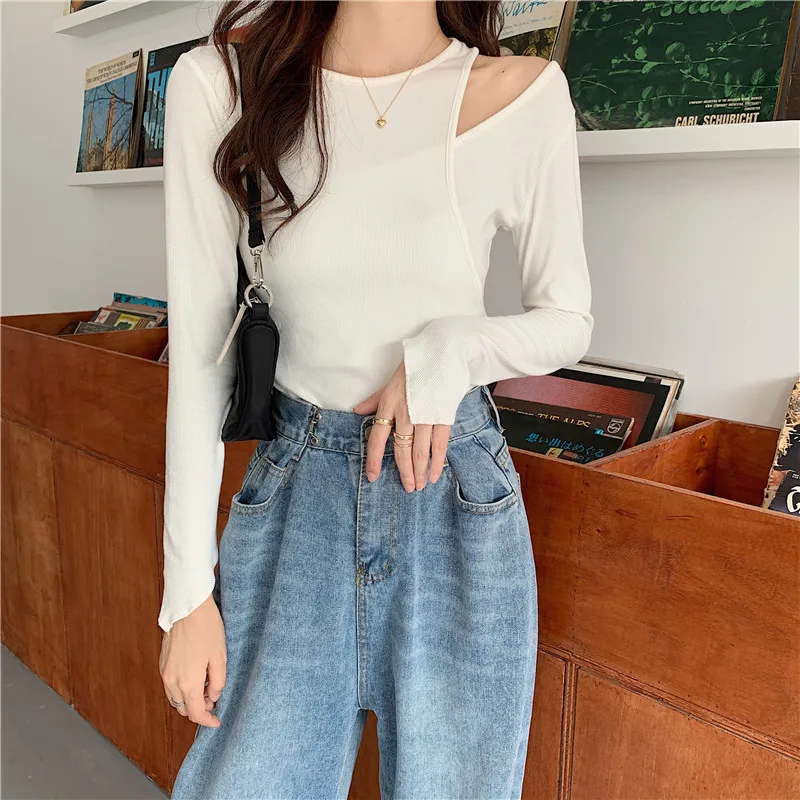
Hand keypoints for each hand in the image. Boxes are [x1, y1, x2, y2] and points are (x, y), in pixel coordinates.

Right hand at [159, 592, 225, 727]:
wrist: (188, 608)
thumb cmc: (207, 629)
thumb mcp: (220, 657)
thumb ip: (217, 682)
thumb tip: (213, 696)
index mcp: (188, 683)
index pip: (196, 713)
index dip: (207, 721)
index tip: (216, 721)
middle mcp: (172, 681)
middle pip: (183, 708)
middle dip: (198, 709)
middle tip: (213, 700)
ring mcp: (164, 671)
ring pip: (174, 698)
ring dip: (188, 699)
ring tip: (205, 687)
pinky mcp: (162, 662)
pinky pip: (170, 685)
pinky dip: (181, 688)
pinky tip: (194, 677)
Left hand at [353, 359, 450, 492]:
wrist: (441, 354)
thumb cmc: (414, 368)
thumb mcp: (389, 383)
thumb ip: (374, 400)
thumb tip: (357, 411)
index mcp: (388, 405)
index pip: (377, 439)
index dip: (374, 460)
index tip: (373, 477)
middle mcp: (405, 413)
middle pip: (402, 451)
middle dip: (404, 473)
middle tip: (407, 488)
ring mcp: (425, 416)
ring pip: (420, 452)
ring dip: (419, 472)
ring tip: (419, 486)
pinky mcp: (443, 416)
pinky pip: (439, 445)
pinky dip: (436, 462)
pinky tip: (434, 475)